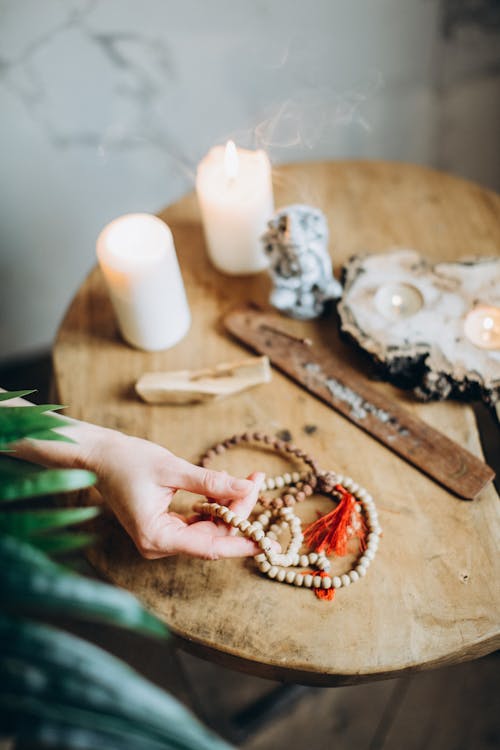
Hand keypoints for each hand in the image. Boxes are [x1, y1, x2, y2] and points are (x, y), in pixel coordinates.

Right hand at [87, 429, 268, 559]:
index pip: (209, 547)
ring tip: (248, 478)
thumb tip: (246, 488)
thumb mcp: (172, 468)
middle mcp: (159, 545)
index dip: (241, 543)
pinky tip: (225, 485)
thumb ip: (210, 481)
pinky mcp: (165, 528)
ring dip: (229, 505)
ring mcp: (162, 538)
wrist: (100, 456)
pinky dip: (214, 505)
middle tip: (256, 479)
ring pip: (209, 528)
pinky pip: (198, 522)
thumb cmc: (128, 460)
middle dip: (239, 509)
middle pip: (213, 535)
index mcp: (157, 537)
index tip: (267, 540)